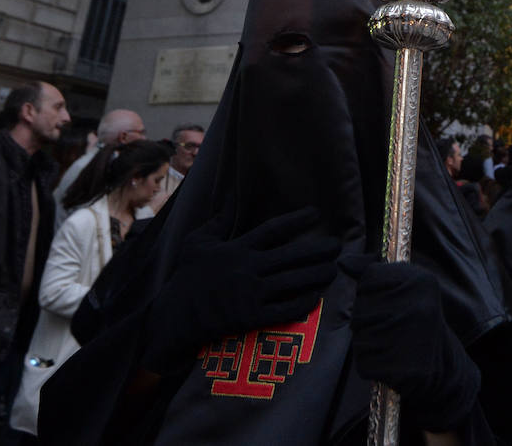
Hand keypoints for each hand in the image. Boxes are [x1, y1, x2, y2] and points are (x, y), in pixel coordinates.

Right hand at [140, 207, 338, 374]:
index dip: (297, 220)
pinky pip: (283, 310)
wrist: (174, 316)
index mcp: (237, 249)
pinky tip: (316, 297)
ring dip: (316, 275)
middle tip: (337, 245)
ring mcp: (250, 294)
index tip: (316, 213)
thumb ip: (219, 219)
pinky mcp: (250, 318)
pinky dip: (302, 303)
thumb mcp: (198, 242)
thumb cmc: (186, 277)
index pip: (273, 230)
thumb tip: (232, 194)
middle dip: (317, 250)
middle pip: (291, 256)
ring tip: (334, 269)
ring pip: (292, 282)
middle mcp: (247, 268)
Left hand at [345, 259, 479, 432]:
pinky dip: (371, 366)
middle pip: (360, 310)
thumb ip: (371, 274)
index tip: (391, 303)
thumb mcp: (402, 288)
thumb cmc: (416, 322)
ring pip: (359, 337)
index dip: (370, 294)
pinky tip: (390, 363)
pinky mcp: (403, 368)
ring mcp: (411, 338)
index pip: (367, 280)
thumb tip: (342, 262)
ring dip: (367, 345)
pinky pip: (364, 363)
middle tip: (391, 329)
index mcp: (421, 280)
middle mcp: (418, 306)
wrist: (442, 367)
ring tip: (391, 345)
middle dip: (367, 322)